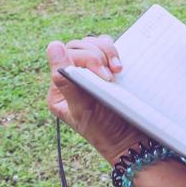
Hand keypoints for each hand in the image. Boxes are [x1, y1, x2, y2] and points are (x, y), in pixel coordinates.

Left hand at [46, 36, 146, 164]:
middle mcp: (72, 77)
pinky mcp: (106, 70)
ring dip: (108, 52)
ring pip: (93, 44)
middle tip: (112, 77)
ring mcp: (90, 72)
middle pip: (80, 46)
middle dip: (99, 56)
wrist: (132, 142)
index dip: (87, 59)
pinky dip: (114, 53)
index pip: (67, 55)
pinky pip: (106, 49)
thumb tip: (53, 46)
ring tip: (119, 70)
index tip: (105, 76)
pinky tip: (120, 66)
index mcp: (59, 89)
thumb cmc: (106, 132)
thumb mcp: (84, 108)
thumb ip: (66, 79)